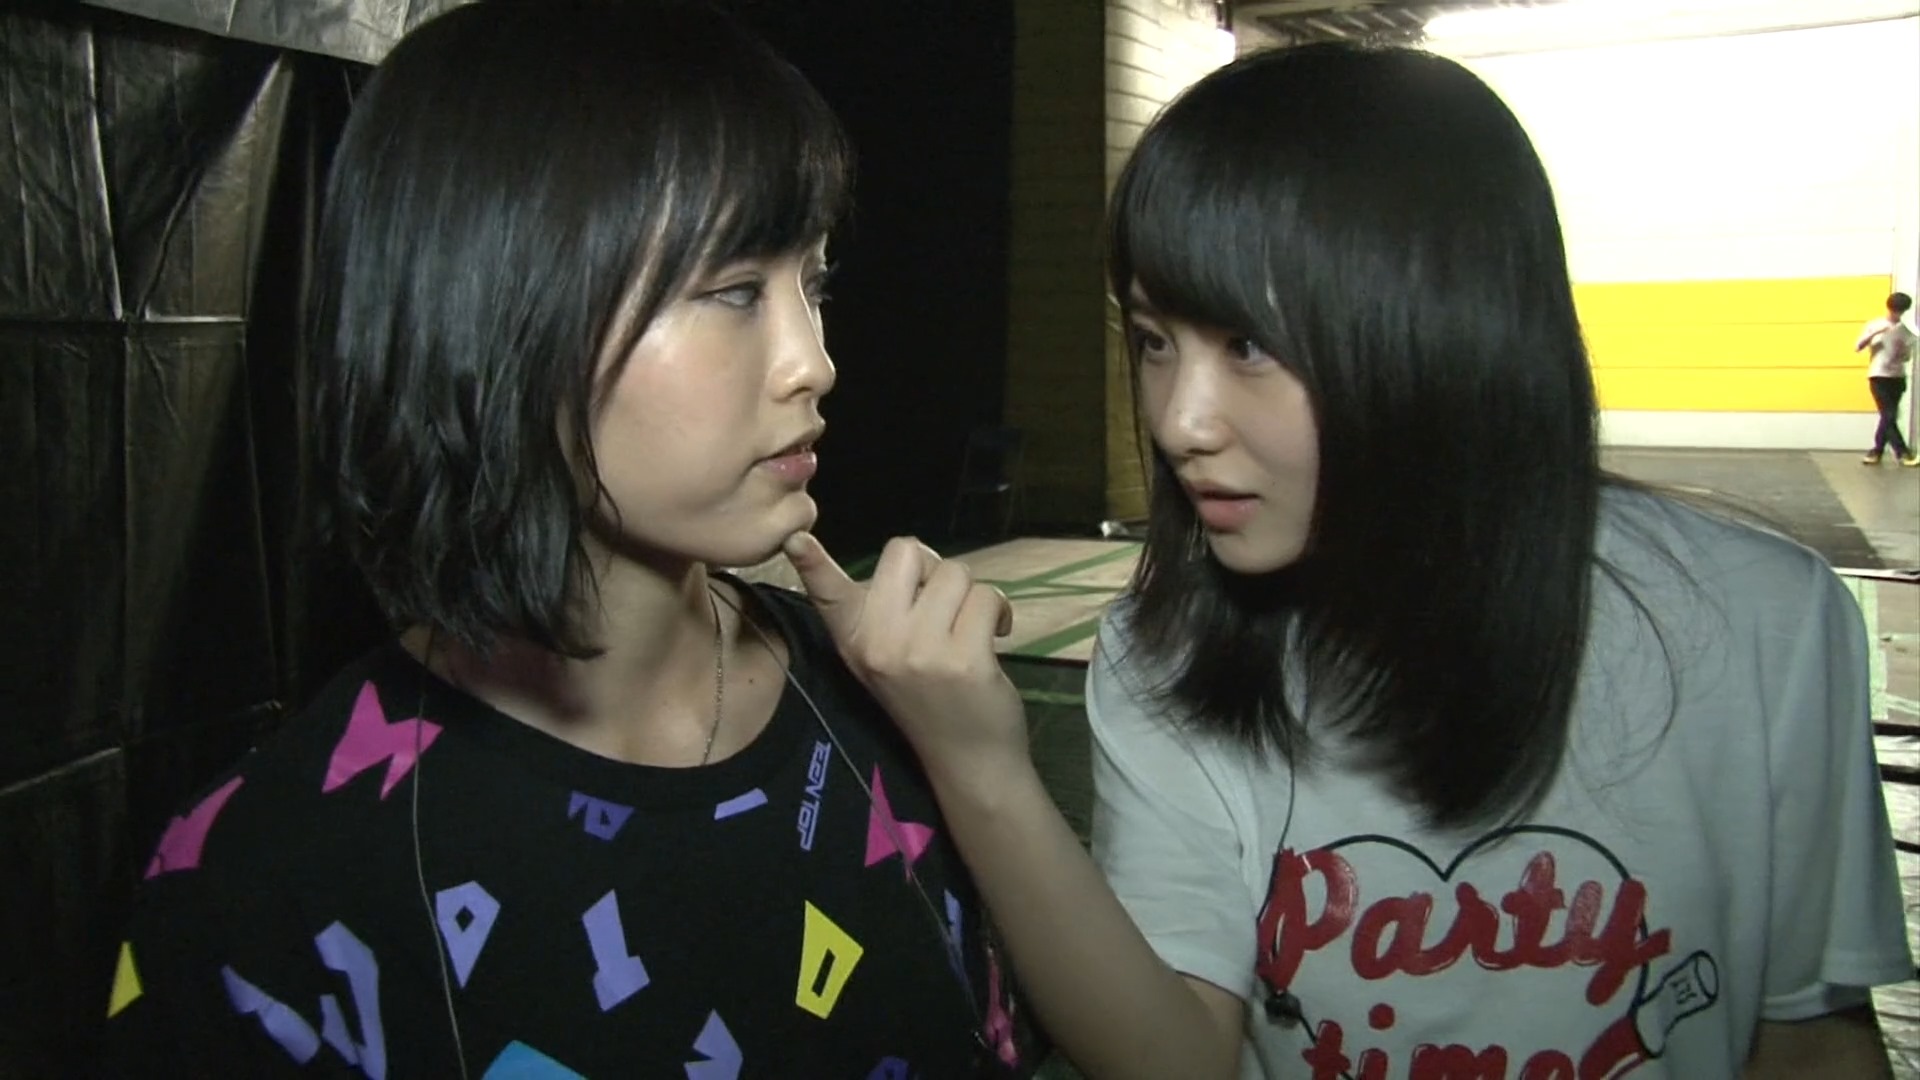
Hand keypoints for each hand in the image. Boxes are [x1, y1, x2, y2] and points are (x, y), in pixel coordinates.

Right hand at [782, 532, 1029, 780]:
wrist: (967, 761)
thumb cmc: (928, 698)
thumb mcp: (886, 656)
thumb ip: (885, 610)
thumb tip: (915, 558)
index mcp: (854, 638)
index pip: (826, 591)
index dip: (811, 562)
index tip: (794, 538)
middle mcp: (877, 641)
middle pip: (908, 551)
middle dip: (935, 570)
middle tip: (944, 609)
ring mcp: (919, 651)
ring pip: (956, 572)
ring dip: (973, 595)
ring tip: (970, 630)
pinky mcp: (963, 659)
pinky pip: (987, 598)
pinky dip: (998, 613)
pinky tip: (994, 638)